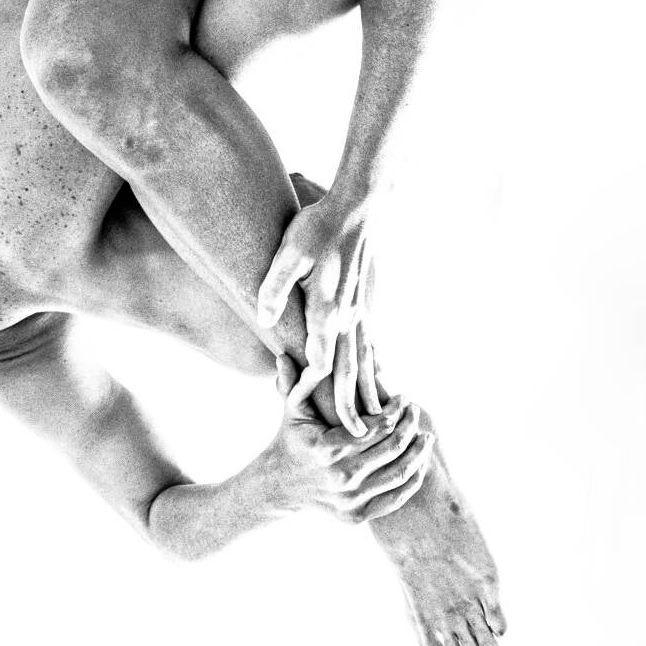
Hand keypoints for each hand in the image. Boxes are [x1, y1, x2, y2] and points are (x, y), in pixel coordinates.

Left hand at [258, 194, 379, 434]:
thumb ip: (276, 288)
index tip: (301, 413)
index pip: (319, 362)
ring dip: (371, 390)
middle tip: (358, 439)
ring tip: (380, 418)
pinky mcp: (364, 302)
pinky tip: (381, 375)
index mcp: (328, 311)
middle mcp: (348, 317)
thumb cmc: (319, 226)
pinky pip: (371, 343)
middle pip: (350, 370)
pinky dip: (376, 365)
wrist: (357, 207)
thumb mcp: (289, 253)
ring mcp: (360, 311)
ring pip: (367, 359)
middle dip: (351, 406)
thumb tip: (264, 320)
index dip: (309, 389)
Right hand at [266, 355, 433, 523]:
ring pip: (400, 472)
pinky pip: (396, 498)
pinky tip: (419, 462)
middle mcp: (342, 476)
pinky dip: (413, 480)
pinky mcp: (357, 516)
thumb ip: (295, 382)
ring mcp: (351, 499)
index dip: (397, 409)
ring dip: (419, 452)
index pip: (378, 426)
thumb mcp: (291, 408)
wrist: (280, 484)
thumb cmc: (291, 438)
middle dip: (411, 425)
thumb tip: (286, 355)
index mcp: (329, 447)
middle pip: (394, 447)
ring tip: (426, 435)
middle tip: (417, 411)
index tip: (404, 397)